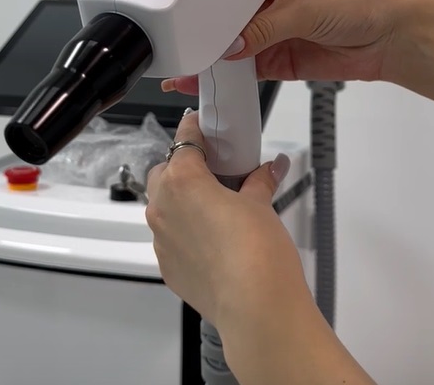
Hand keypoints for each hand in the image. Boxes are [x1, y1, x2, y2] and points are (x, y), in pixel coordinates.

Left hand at [146, 112, 376, 384]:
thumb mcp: (261, 205)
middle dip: (182, 167)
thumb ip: (260, 180)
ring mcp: (159, 238)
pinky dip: (182, 232)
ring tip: (212, 210)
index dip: (194, 128)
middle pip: (163, 172)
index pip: (183, 139)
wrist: (254, 307)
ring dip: (180, 200)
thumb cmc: (257, 245)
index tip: (202, 126)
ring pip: (162, 206)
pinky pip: (168, 237)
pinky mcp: (165, 266)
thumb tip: (273, 166)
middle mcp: (161, 205)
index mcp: (183, 179)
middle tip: (212, 174)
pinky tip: (209, 243)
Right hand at [162, 0, 399, 93]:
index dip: (206, 8)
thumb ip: (264, 28)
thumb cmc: (356, 3)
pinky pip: (248, 72)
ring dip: (213, 61)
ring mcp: (271, 36)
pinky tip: (212, 82)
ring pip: (233, 51)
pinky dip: (231, 79)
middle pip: (226, 25)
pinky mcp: (278, 61)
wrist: (388, 38)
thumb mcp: (303, 8)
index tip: (184, 22)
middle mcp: (265, 7)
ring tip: (185, 70)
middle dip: (203, 38)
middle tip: (177, 51)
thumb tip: (231, 46)